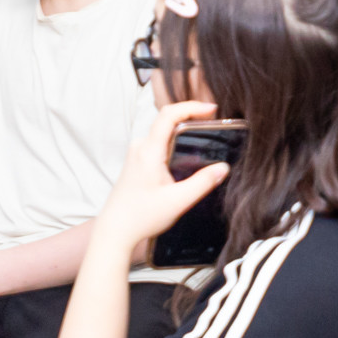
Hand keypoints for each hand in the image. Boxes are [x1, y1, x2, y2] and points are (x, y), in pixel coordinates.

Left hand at [90, 100, 231, 254]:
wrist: (115, 231)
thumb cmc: (140, 217)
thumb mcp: (178, 201)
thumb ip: (203, 183)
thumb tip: (222, 168)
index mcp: (148, 151)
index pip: (169, 115)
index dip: (191, 107)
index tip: (211, 109)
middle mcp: (140, 148)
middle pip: (168, 121)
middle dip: (192, 118)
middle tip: (214, 124)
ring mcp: (136, 154)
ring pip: (164, 133)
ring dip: (183, 132)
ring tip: (205, 139)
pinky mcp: (137, 162)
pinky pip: (159, 144)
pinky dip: (175, 143)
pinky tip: (187, 157)